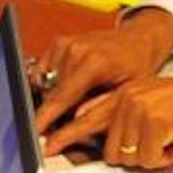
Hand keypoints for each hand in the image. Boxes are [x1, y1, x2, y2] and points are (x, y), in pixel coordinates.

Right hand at [30, 8, 172, 150]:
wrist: (137, 40)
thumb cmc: (136, 68)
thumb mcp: (128, 92)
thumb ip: (102, 106)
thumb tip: (77, 120)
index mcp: (94, 62)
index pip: (62, 97)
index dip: (46, 117)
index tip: (35, 132)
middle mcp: (76, 50)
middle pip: (51, 93)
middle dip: (55, 112)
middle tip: (71, 121)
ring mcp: (65, 44)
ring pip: (46, 84)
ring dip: (56, 97)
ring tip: (79, 98)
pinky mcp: (58, 43)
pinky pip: (44, 72)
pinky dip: (53, 84)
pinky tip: (73, 85)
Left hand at [47, 73, 172, 169]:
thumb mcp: (156, 104)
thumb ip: (126, 117)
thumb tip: (103, 141)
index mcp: (124, 92)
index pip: (87, 116)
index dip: (66, 134)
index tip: (47, 147)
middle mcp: (126, 97)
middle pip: (110, 151)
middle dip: (135, 156)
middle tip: (162, 144)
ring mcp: (139, 108)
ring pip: (129, 159)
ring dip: (154, 157)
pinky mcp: (154, 122)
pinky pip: (149, 160)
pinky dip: (168, 158)